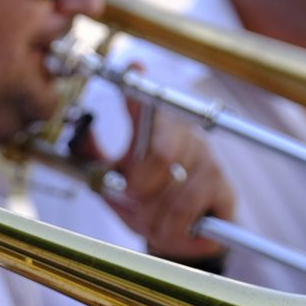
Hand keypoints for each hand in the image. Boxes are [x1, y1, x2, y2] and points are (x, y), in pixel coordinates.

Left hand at [87, 95, 234, 261]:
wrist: (183, 238)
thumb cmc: (148, 203)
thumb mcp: (114, 181)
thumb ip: (94, 158)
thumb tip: (82, 131)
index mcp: (157, 129)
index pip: (147, 102)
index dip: (138, 85)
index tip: (133, 66)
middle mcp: (186, 137)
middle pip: (159, 155)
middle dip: (138, 188)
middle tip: (133, 201)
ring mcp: (208, 161)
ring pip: (172, 192)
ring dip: (154, 218)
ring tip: (153, 224)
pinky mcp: (224, 188)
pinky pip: (190, 209)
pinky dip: (175, 230)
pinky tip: (176, 231)